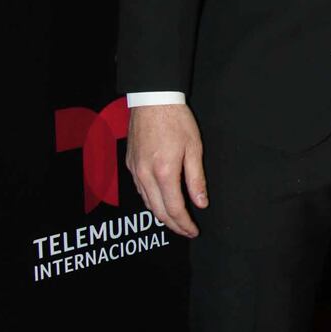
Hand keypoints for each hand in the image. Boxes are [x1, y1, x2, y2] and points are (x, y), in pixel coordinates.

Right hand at [126, 104, 207, 237]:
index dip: (184, 224)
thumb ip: (196, 179)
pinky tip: (160, 200)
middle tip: (186, 231)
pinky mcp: (130, 164)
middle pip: (158, 211)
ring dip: (161, 215)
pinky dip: (151, 201)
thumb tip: (200, 203)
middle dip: (173, 225)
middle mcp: (145, 175)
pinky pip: (140, 190)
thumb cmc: (175, 120)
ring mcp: (135, 170)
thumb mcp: (194, 148)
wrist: (152, 100)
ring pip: (147, 203)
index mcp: (164, 172)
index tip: (194, 231)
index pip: (174, 209)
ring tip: (175, 220)